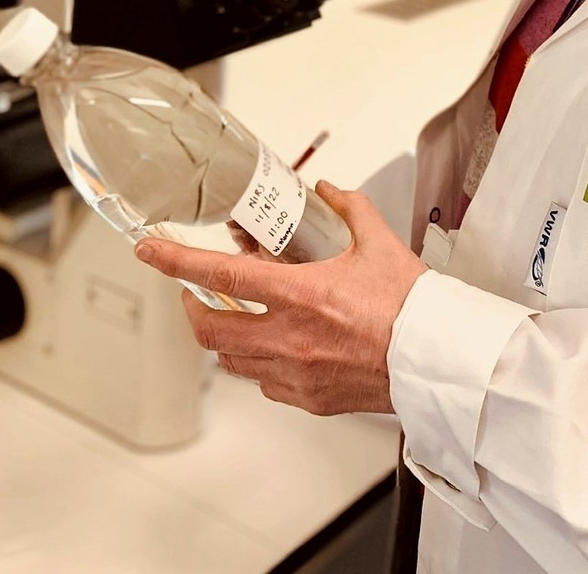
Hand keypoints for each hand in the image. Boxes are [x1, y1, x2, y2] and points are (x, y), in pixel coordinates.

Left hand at [134, 180, 426, 415]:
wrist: (436, 360)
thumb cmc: (411, 308)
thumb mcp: (379, 242)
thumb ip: (348, 208)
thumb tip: (328, 189)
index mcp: (301, 295)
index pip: (221, 277)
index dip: (177, 263)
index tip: (150, 251)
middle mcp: (290, 337)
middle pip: (210, 330)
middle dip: (191, 309)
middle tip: (193, 293)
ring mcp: (295, 373)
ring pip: (232, 360)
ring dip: (224, 337)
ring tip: (233, 317)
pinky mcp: (307, 398)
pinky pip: (264, 383)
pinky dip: (258, 363)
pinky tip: (275, 346)